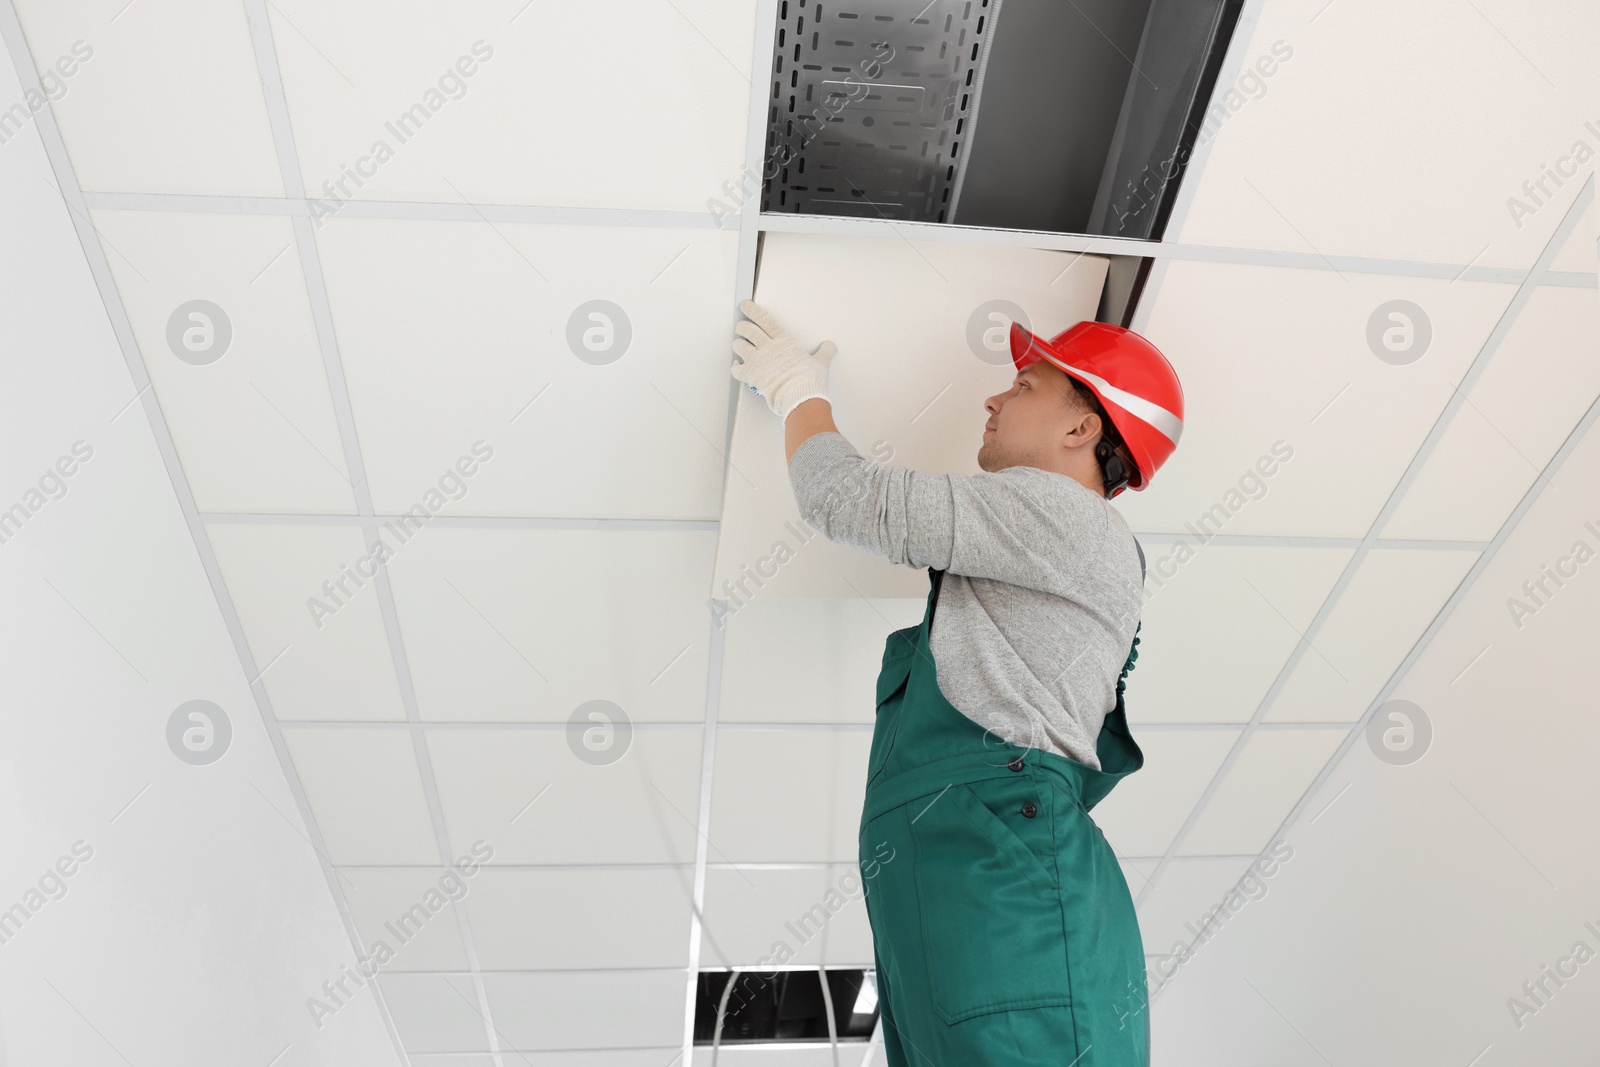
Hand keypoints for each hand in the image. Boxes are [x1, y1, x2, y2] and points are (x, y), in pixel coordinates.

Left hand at [730, 299, 836, 417]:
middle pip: (748, 330)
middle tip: (741, 326)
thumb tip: (830, 347)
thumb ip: (824, 353)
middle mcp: (768, 348)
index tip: (745, 305)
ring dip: (738, 344)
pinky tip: (737, 366)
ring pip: (739, 346)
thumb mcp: (820, 363)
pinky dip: (735, 367)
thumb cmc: (809, 380)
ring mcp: (758, 361)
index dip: (752, 310)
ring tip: (739, 344)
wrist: (800, 396)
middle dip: (742, 326)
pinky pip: (737, 369)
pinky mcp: (752, 376)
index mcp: (784, 341)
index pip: (764, 319)